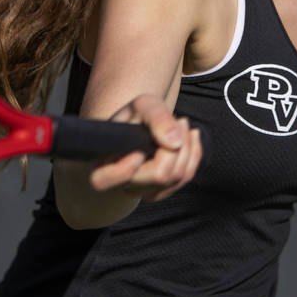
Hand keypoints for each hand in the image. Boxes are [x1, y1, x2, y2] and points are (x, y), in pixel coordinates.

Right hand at [88, 94, 202, 201]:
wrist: (140, 123)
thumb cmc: (136, 116)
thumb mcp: (142, 105)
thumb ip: (156, 118)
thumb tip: (175, 143)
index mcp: (102, 166)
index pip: (108, 180)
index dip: (127, 167)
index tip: (139, 148)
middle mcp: (122, 185)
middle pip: (159, 175)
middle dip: (177, 146)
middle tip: (178, 120)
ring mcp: (143, 191)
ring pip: (177, 177)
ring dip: (188, 147)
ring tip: (182, 124)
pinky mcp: (162, 190)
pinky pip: (186, 177)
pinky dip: (194, 154)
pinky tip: (190, 136)